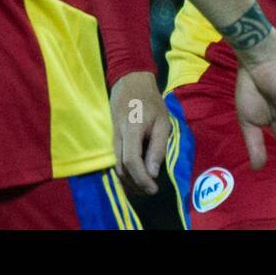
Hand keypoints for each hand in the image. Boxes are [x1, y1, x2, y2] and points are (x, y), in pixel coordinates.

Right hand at [110, 71, 169, 195]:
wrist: (129, 83)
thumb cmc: (150, 101)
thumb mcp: (162, 121)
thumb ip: (158, 147)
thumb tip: (153, 173)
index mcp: (131, 130)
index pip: (132, 161)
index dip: (141, 179)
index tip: (154, 189)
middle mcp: (118, 137)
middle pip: (122, 169)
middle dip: (136, 185)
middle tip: (151, 192)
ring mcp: (113, 138)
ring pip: (117, 167)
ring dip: (130, 182)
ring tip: (145, 188)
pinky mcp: (113, 139)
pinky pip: (117, 160)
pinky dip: (126, 173)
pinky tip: (136, 177)